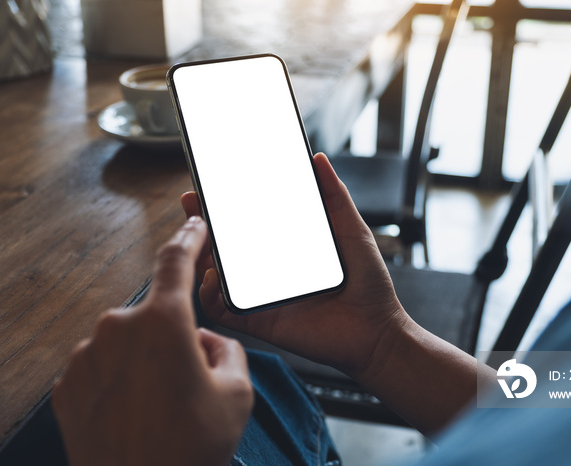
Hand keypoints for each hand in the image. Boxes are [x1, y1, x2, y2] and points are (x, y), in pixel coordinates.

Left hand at [52, 217, 253, 465]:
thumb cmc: (189, 450)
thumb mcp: (238, 394)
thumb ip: (228, 348)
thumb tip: (206, 341)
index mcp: (164, 323)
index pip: (175, 260)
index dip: (189, 237)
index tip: (193, 223)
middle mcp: (118, 329)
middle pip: (156, 315)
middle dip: (176, 336)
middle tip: (192, 380)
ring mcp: (87, 357)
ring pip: (129, 342)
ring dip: (147, 361)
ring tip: (163, 408)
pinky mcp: (68, 384)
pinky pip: (103, 366)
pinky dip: (121, 381)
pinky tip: (137, 415)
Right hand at [180, 153, 409, 378]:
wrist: (377, 333)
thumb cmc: (369, 285)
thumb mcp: (352, 232)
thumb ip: (335, 197)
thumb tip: (318, 159)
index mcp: (287, 248)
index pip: (250, 222)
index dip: (227, 205)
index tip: (212, 185)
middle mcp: (269, 270)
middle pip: (226, 246)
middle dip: (203, 224)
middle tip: (193, 203)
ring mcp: (261, 296)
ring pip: (217, 274)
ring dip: (200, 255)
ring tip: (199, 237)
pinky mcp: (259, 321)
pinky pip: (223, 310)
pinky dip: (209, 294)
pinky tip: (213, 276)